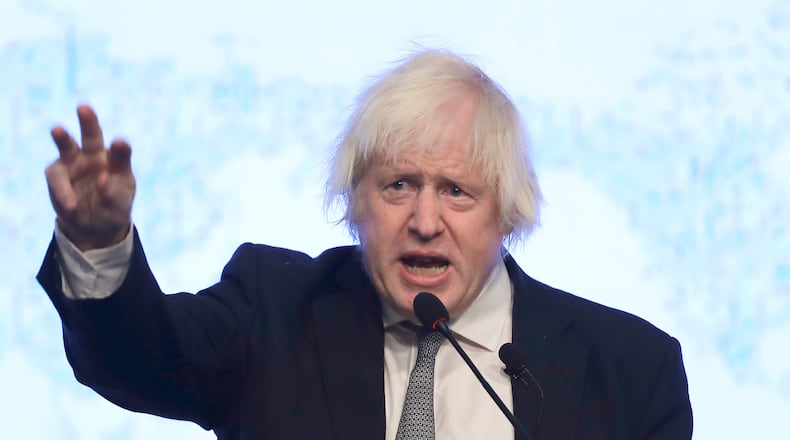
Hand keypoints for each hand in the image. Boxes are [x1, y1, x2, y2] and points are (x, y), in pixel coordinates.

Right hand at [45, 105, 135, 250]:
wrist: (93, 224)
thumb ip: (113, 191)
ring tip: (57, 129)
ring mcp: (74, 162)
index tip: (120, 144)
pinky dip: (63, 192)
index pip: (120, 152)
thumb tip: (102, 177)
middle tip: (84, 107)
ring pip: (66, 146)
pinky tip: (72, 207)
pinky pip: (57, 178)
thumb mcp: (119, 205)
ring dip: (62, 137)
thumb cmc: (112, 208)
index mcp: (117, 161)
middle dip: (88, 121)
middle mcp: (95, 156)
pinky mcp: (58, 173)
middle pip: (91, 135)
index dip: (120, 148)